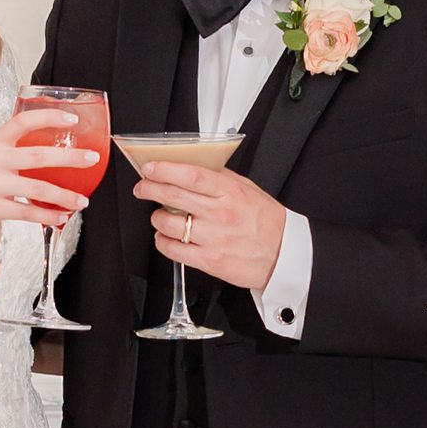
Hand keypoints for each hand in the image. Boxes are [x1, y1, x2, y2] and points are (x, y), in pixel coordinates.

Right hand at [0, 120, 93, 244]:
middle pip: (39, 156)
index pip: (23, 121)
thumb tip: (52, 150)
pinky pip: (28, 212)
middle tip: (91, 159)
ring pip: (38, 188)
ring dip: (65, 196)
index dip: (49, 117)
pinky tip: (61, 217)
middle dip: (70, 158)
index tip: (72, 119)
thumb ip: (12, 150)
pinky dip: (48, 216)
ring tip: (82, 200)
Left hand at [133, 159, 284, 289]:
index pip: (190, 175)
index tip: (150, 168)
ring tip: (160, 216)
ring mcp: (213, 238)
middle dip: (149, 188)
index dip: (164, 169)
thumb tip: (194, 166)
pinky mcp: (209, 261)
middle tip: (142, 188)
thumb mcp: (248, 190)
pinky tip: (165, 236)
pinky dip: (162, 241)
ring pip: (168, 223)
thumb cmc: (268, 222)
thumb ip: (221, 178)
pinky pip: (173, 250)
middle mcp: (220, 214)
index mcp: (230, 192)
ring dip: (157, 217)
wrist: (284, 255)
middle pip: (172, 195)